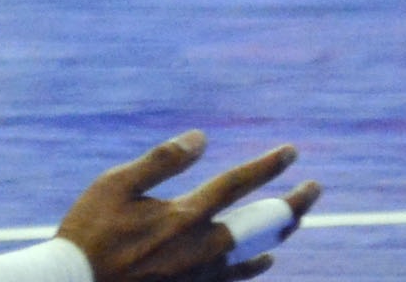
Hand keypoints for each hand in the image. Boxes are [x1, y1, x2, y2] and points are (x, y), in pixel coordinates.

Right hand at [55, 134, 319, 281]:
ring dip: (278, 233)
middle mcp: (203, 248)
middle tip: (315, 190)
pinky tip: (266, 260)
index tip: (292, 151)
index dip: (268, 166)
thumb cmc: (90, 233)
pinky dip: (256, 265)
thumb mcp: (116, 184)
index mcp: (185, 216)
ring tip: (295, 218)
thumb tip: (200, 137)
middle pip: (262, 225)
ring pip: (255, 254)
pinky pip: (238, 278)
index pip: (238, 184)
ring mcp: (201, 275)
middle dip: (292, 204)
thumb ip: (162, 160)